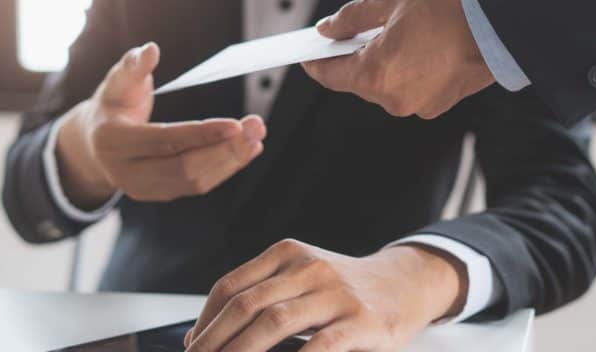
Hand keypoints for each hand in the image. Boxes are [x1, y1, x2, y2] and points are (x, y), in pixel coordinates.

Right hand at [56, 43, 265, 207]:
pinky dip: (225, 168)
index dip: (202, 134)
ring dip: (231, 160)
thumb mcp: (117, 81)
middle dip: (226, 149)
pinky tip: (246, 150)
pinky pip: (197, 185)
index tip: (236, 124)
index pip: (165, 141)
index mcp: (113, 142)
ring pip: (195, 182)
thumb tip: (151, 49)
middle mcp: (125, 173)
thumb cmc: (112, 104)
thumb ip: (134, 66)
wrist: (96, 142)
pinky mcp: (160, 194)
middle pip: (184, 169)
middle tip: (256, 126)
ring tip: (256, 137)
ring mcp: (142, 189)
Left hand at [184, 239, 465, 351]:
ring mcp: (336, 292)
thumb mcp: (303, 276)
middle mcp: (309, 266)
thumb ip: (263, 295)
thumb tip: (205, 335)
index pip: (231, 285)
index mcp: (288, 253)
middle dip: (214, 340)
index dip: (204, 320)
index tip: (192, 346)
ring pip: (274, 321)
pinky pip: (320, 345)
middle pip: (246, 303)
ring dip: (239, 351)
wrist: (402, 284)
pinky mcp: (361, 321)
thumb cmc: (341, 290)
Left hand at [303, 0, 494, 118]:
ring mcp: (417, 106)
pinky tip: (417, 48)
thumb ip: (351, 18)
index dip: (316, 63)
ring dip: (382, 64)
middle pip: (358, 81)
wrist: (500, 19)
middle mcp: (394, 98)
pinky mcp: (437, 106)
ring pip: (384, 86)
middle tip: (354, 32)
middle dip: (354, 57)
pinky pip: (408, 90)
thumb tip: (328, 29)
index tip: (307, 54)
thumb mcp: (390, 1)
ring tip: (396, 34)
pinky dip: (405, 72)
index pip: (331, 75)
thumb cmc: (447, 6)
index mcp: (376, 73)